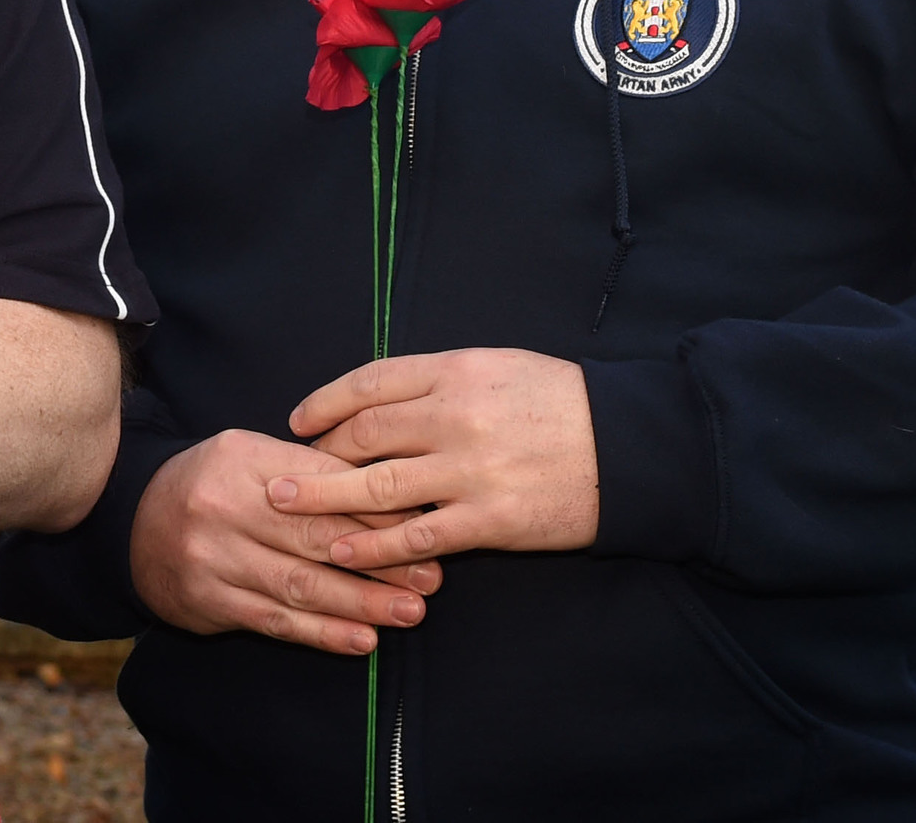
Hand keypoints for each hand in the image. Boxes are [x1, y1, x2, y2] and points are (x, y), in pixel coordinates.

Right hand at [127, 427, 442, 654]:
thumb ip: (309, 472)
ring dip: (361, 602)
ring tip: (409, 612)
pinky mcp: (209, 601)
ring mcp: (213, 557)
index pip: (321, 483)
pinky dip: (322, 633)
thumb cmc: (211, 485)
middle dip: (380, 560)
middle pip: (315, 536)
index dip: (375, 507)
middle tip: (430, 577)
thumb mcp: (250, 458)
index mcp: (241, 458)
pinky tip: (360, 639)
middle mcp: (224, 506)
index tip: (422, 525)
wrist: (132, 522)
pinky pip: (276, 621)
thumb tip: (388, 495)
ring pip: (300, 585)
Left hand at [277, 348, 600, 565]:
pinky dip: (372, 545)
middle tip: (282, 472)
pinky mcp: (489, 520)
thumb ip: (443, 379)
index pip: (371, 382)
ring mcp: (470, 470)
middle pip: (365, 433)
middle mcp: (455, 415)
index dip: (326, 402)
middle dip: (319, 454)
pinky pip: (415, 535)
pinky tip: (341, 550)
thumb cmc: (565, 404)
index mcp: (457, 370)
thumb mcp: (501, 366)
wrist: (633, 450)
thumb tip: (383, 396)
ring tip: (283, 508)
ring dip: (323, 498)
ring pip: (378, 485)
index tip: (299, 421)